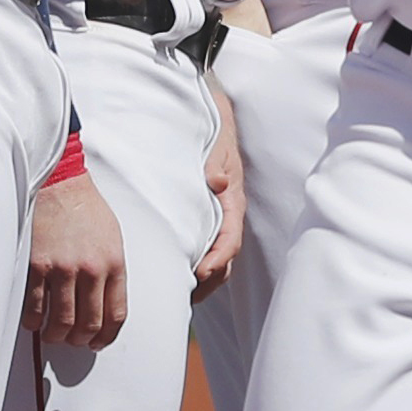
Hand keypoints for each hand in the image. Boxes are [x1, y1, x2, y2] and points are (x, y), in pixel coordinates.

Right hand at [27, 167, 128, 349]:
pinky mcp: (36, 266)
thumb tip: (105, 301)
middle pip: (89, 324)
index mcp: (114, 264)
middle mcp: (91, 270)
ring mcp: (63, 269)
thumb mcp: (112, 237)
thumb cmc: (84, 208)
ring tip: (52, 334)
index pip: (115, 315)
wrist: (58, 182)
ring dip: (56, 335)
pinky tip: (33, 320)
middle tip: (71, 340)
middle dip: (79, 340)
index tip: (96, 342)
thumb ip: (111, 269)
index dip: (105, 336)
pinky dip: (33, 321)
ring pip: (62, 322)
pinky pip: (35, 307)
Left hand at [189, 80, 246, 301]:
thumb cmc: (215, 128)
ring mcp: (218, 215)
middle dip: (210, 279)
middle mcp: (227, 212)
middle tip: (188, 297)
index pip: (230, 238)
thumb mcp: (217, 141)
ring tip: (182, 294)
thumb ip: (216, 161)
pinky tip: (179, 271)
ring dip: (204, 275)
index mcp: (232, 199)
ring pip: (216, 254)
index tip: (202, 272)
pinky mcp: (207, 214)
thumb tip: (215, 182)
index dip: (218, 258)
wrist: (215, 113)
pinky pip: (206, 244)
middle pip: (224, 256)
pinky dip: (196, 261)